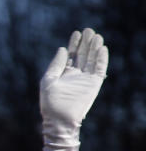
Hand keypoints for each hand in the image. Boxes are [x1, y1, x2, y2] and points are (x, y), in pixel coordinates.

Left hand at [40, 28, 107, 150]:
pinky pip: (99, 69)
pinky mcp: (94, 84)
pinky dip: (101, 59)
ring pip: (92, 60)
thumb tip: (62, 49)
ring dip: (94, 48)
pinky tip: (102, 49)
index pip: (71, 55)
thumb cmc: (50, 103)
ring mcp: (85, 79)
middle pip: (83, 55)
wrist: (59, 120)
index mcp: (64, 73)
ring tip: (96, 36)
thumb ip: (56, 65)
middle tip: (89, 30)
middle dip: (86, 43)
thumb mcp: (48, 81)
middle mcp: (76, 74)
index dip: (74, 44)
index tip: (76, 33)